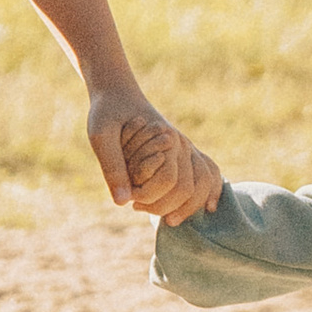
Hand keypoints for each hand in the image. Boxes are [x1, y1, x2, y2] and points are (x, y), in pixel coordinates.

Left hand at [87, 88, 213, 223]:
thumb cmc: (107, 112)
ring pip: (205, 182)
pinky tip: (208, 207)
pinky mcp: (186, 150)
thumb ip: (112, 167)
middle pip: (188, 188)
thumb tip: (123, 202)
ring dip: (189, 206)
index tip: (130, 200)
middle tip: (138, 207)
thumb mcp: (100, 135)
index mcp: (165, 138)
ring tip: (169, 219)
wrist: (118, 92)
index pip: (169, 181)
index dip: (150, 197)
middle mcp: (182, 143)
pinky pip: (209, 171)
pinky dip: (211, 190)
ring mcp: (187, 146)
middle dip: (164, 206)